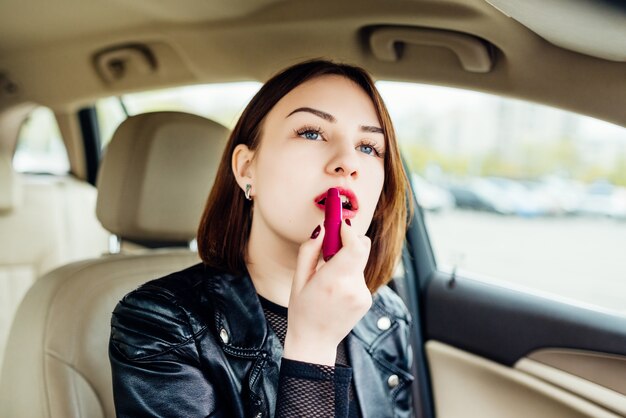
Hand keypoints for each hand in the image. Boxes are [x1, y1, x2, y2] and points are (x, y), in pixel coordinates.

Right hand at [283, 220, 372, 365]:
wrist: (315, 342)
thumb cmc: (302, 310)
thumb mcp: (298, 279)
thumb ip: (310, 250)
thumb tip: (322, 228)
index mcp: (332, 281)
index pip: (355, 246)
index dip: (349, 230)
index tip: (339, 223)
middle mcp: (352, 287)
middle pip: (362, 248)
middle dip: (348, 240)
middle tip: (331, 244)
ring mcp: (362, 294)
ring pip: (360, 261)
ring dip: (347, 260)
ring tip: (328, 275)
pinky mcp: (367, 299)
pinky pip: (360, 275)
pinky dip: (349, 274)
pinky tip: (335, 289)